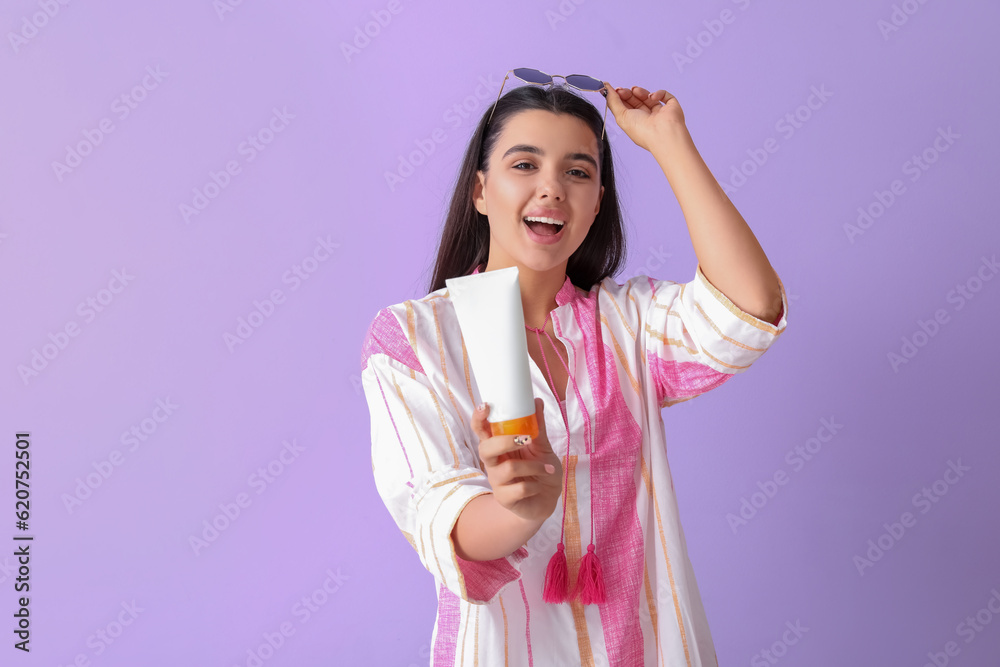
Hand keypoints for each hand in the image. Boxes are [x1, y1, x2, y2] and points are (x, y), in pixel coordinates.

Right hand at [472, 398, 562, 522]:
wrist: (548, 499)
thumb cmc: (541, 470)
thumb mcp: (542, 446)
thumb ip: (537, 427)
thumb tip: (536, 401)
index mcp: (498, 446)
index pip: (481, 431)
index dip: (479, 419)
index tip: (485, 406)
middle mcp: (493, 462)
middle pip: (485, 449)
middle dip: (505, 442)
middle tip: (526, 439)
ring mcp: (497, 481)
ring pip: (508, 469)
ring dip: (533, 466)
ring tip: (548, 468)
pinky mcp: (504, 498)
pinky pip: (519, 489)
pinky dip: (535, 485)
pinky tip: (540, 486)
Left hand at [603, 82, 685, 151]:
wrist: (662, 133)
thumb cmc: (642, 130)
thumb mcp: (621, 116)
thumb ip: (612, 101)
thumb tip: (606, 89)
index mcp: (634, 123)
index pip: (626, 107)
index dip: (620, 97)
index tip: (613, 90)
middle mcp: (646, 118)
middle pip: (635, 101)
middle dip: (628, 93)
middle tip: (622, 90)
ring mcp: (659, 113)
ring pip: (648, 97)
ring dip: (640, 92)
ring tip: (636, 91)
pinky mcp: (670, 107)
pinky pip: (664, 95)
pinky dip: (658, 93)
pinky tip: (652, 97)